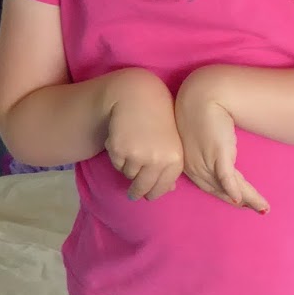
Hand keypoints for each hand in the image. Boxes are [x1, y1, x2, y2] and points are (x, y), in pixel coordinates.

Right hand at [104, 69, 182, 200]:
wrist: (137, 98)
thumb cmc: (158, 119)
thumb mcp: (172, 141)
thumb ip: (170, 165)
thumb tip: (169, 189)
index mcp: (175, 160)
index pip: (162, 188)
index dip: (153, 193)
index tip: (148, 196)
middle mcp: (159, 160)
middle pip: (143, 188)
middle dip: (137, 192)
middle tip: (133, 194)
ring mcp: (139, 156)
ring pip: (128, 175)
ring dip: (128, 167)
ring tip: (132, 148)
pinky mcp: (120, 150)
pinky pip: (117, 164)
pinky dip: (118, 157)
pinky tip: (123, 140)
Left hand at [175, 73, 268, 211]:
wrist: (203, 93)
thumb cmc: (200, 108)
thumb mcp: (198, 130)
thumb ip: (204, 145)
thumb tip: (219, 149)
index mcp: (189, 162)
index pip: (210, 184)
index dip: (227, 194)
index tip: (239, 201)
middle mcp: (196, 167)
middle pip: (221, 190)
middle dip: (241, 201)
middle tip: (258, 209)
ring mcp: (206, 162)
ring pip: (228, 187)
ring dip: (247, 198)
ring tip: (262, 207)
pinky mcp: (218, 155)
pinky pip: (227, 177)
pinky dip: (234, 190)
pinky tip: (242, 200)